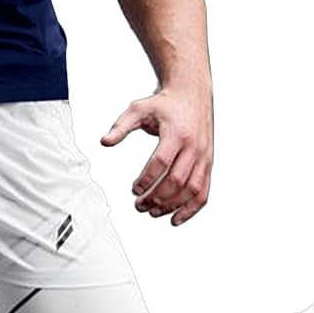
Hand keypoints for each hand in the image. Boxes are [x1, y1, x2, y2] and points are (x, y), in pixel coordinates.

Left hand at [101, 83, 213, 225]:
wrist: (191, 94)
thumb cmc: (164, 103)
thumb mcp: (138, 109)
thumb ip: (121, 126)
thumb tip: (104, 142)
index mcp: (177, 133)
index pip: (161, 162)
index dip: (146, 179)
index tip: (133, 189)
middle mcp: (194, 146)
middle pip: (177, 180)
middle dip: (157, 197)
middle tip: (140, 206)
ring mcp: (204, 156)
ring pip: (192, 189)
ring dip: (172, 206)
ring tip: (153, 212)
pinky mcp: (208, 163)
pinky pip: (204, 191)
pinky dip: (192, 209)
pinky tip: (176, 218)